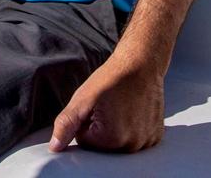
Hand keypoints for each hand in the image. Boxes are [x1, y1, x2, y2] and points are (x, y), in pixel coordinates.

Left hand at [49, 55, 164, 152]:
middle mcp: (133, 145)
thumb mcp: (83, 98)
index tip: (96, 105)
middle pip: (103, 146)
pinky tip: (133, 109)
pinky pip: (135, 138)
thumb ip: (66, 124)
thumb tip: (54, 147)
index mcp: (113, 139)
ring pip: (119, 142)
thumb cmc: (113, 77)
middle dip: (101, 127)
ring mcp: (147, 141)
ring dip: (117, 128)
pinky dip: (132, 127)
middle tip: (108, 105)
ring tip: (121, 106)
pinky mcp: (156, 135)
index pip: (85, 142)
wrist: (142, 63)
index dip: (85, 121)